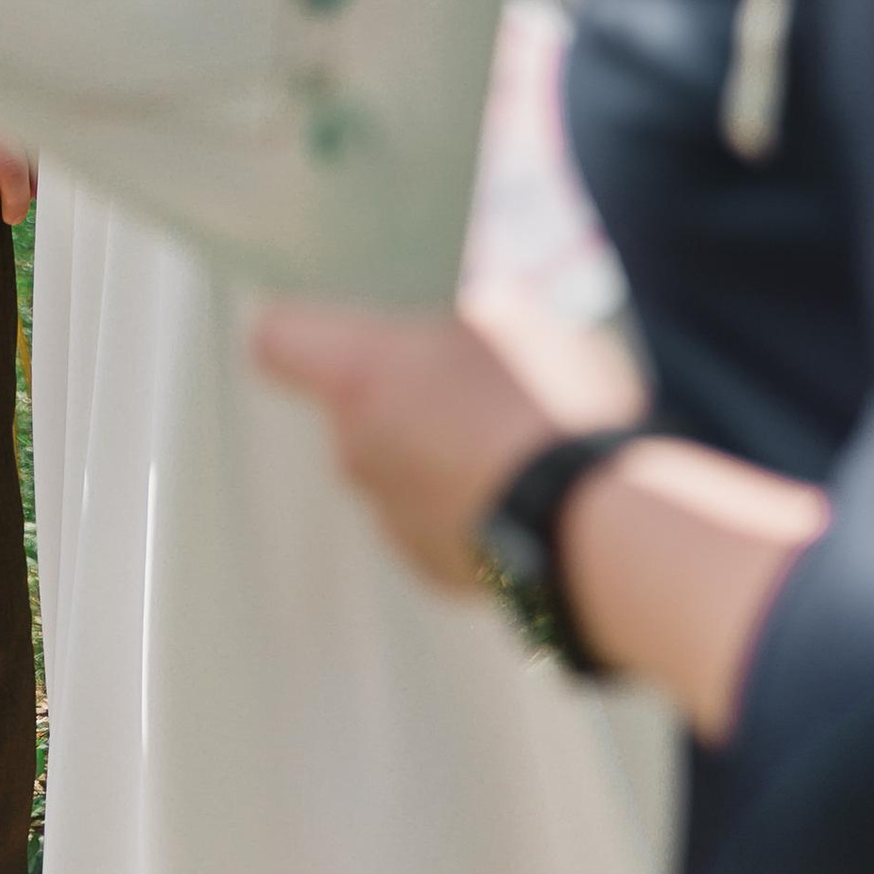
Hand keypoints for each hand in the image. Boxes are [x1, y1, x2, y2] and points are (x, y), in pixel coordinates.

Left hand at [250, 298, 637, 591]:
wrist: (595, 530)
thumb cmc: (547, 403)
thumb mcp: (519, 313)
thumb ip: (470, 306)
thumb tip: (470, 302)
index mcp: (359, 375)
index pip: (278, 339)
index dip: (302, 323)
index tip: (337, 318)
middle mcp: (353, 450)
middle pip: (351, 405)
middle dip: (400, 387)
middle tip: (468, 368)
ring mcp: (389, 518)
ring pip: (396, 463)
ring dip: (436, 448)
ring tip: (512, 435)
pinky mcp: (430, 570)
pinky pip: (434, 518)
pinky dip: (467, 503)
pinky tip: (525, 489)